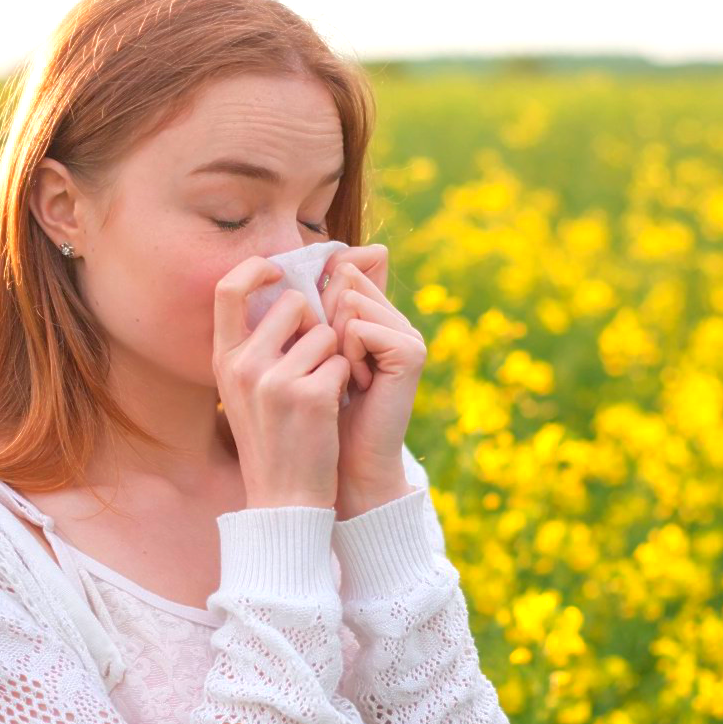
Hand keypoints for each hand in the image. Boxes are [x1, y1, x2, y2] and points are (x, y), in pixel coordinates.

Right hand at [214, 257, 351, 509]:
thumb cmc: (273, 438)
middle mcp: (243, 366)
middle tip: (316, 358)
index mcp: (224, 360)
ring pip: (326, 333)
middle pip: (292, 304)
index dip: (255, 268)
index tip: (278, 270)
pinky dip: (345, 381)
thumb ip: (258, 344)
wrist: (284, 499)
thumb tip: (290, 293)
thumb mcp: (247, 390)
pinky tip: (331, 410)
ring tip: (320, 392)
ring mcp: (275, 381)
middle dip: (314, 323)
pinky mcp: (311, 397)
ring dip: (333, 357)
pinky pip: (343, 362)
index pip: (227, 289)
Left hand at [320, 243, 423, 517]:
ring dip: (334, 342)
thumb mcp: (311, 351)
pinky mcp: (411, 351)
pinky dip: (348, 356)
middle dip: (324, 321)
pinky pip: (360, 328)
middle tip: (334, 366)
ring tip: (347, 378)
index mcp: (376, 314)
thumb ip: (316, 307)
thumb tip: (322, 258)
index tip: (321, 347)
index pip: (344, 269)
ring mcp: (408, 333)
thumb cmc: (320, 413)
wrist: (344, 465)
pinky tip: (359, 385)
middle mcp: (396, 319)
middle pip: (344, 281)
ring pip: (350, 302)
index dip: (319, 300)